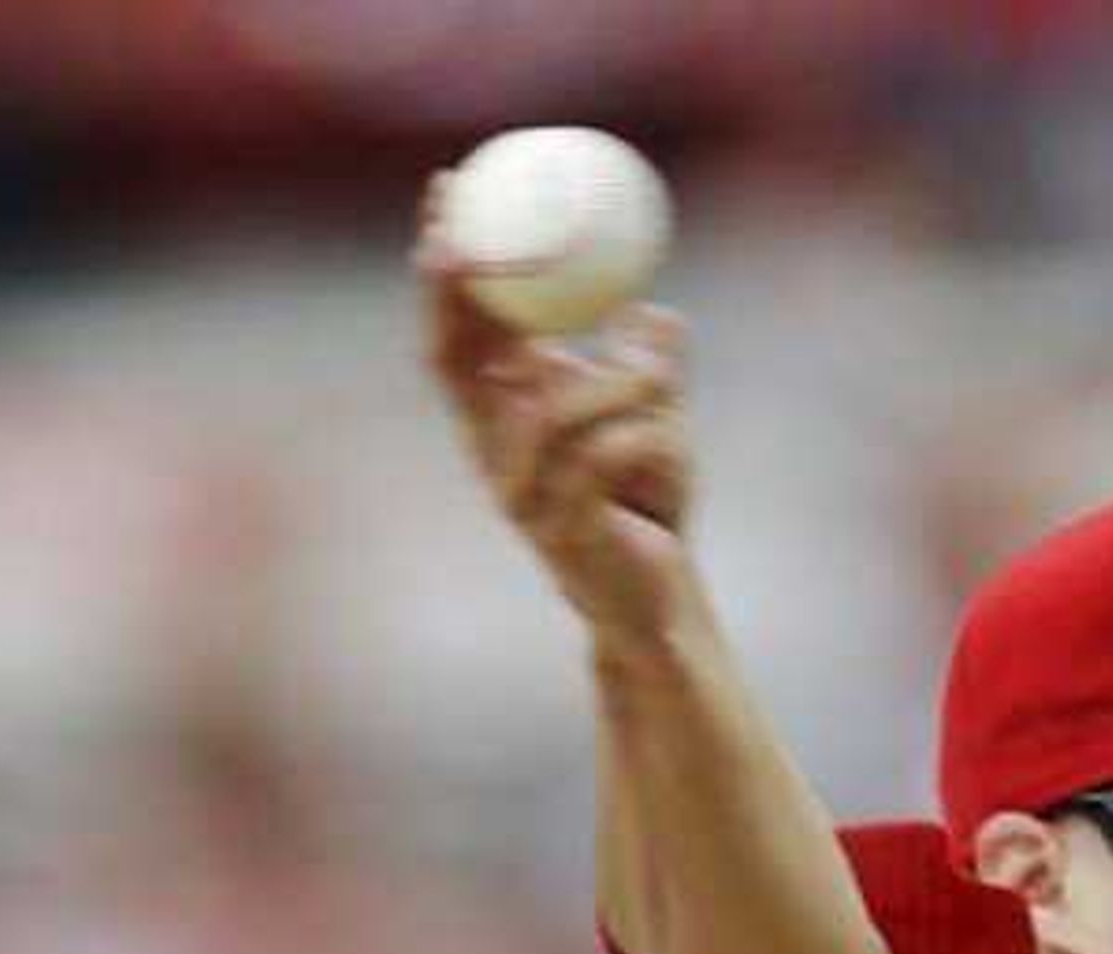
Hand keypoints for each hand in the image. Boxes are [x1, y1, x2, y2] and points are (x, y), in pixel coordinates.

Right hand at [418, 187, 702, 660]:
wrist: (658, 601)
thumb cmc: (645, 506)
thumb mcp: (650, 411)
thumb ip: (644, 359)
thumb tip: (650, 308)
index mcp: (504, 419)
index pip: (459, 335)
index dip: (447, 266)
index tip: (449, 192)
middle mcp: (495, 455)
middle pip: (456, 363)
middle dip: (457, 290)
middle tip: (471, 234)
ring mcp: (522, 497)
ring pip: (557, 408)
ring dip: (619, 383)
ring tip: (663, 378)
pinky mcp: (563, 533)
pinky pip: (603, 456)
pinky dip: (647, 437)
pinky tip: (664, 449)